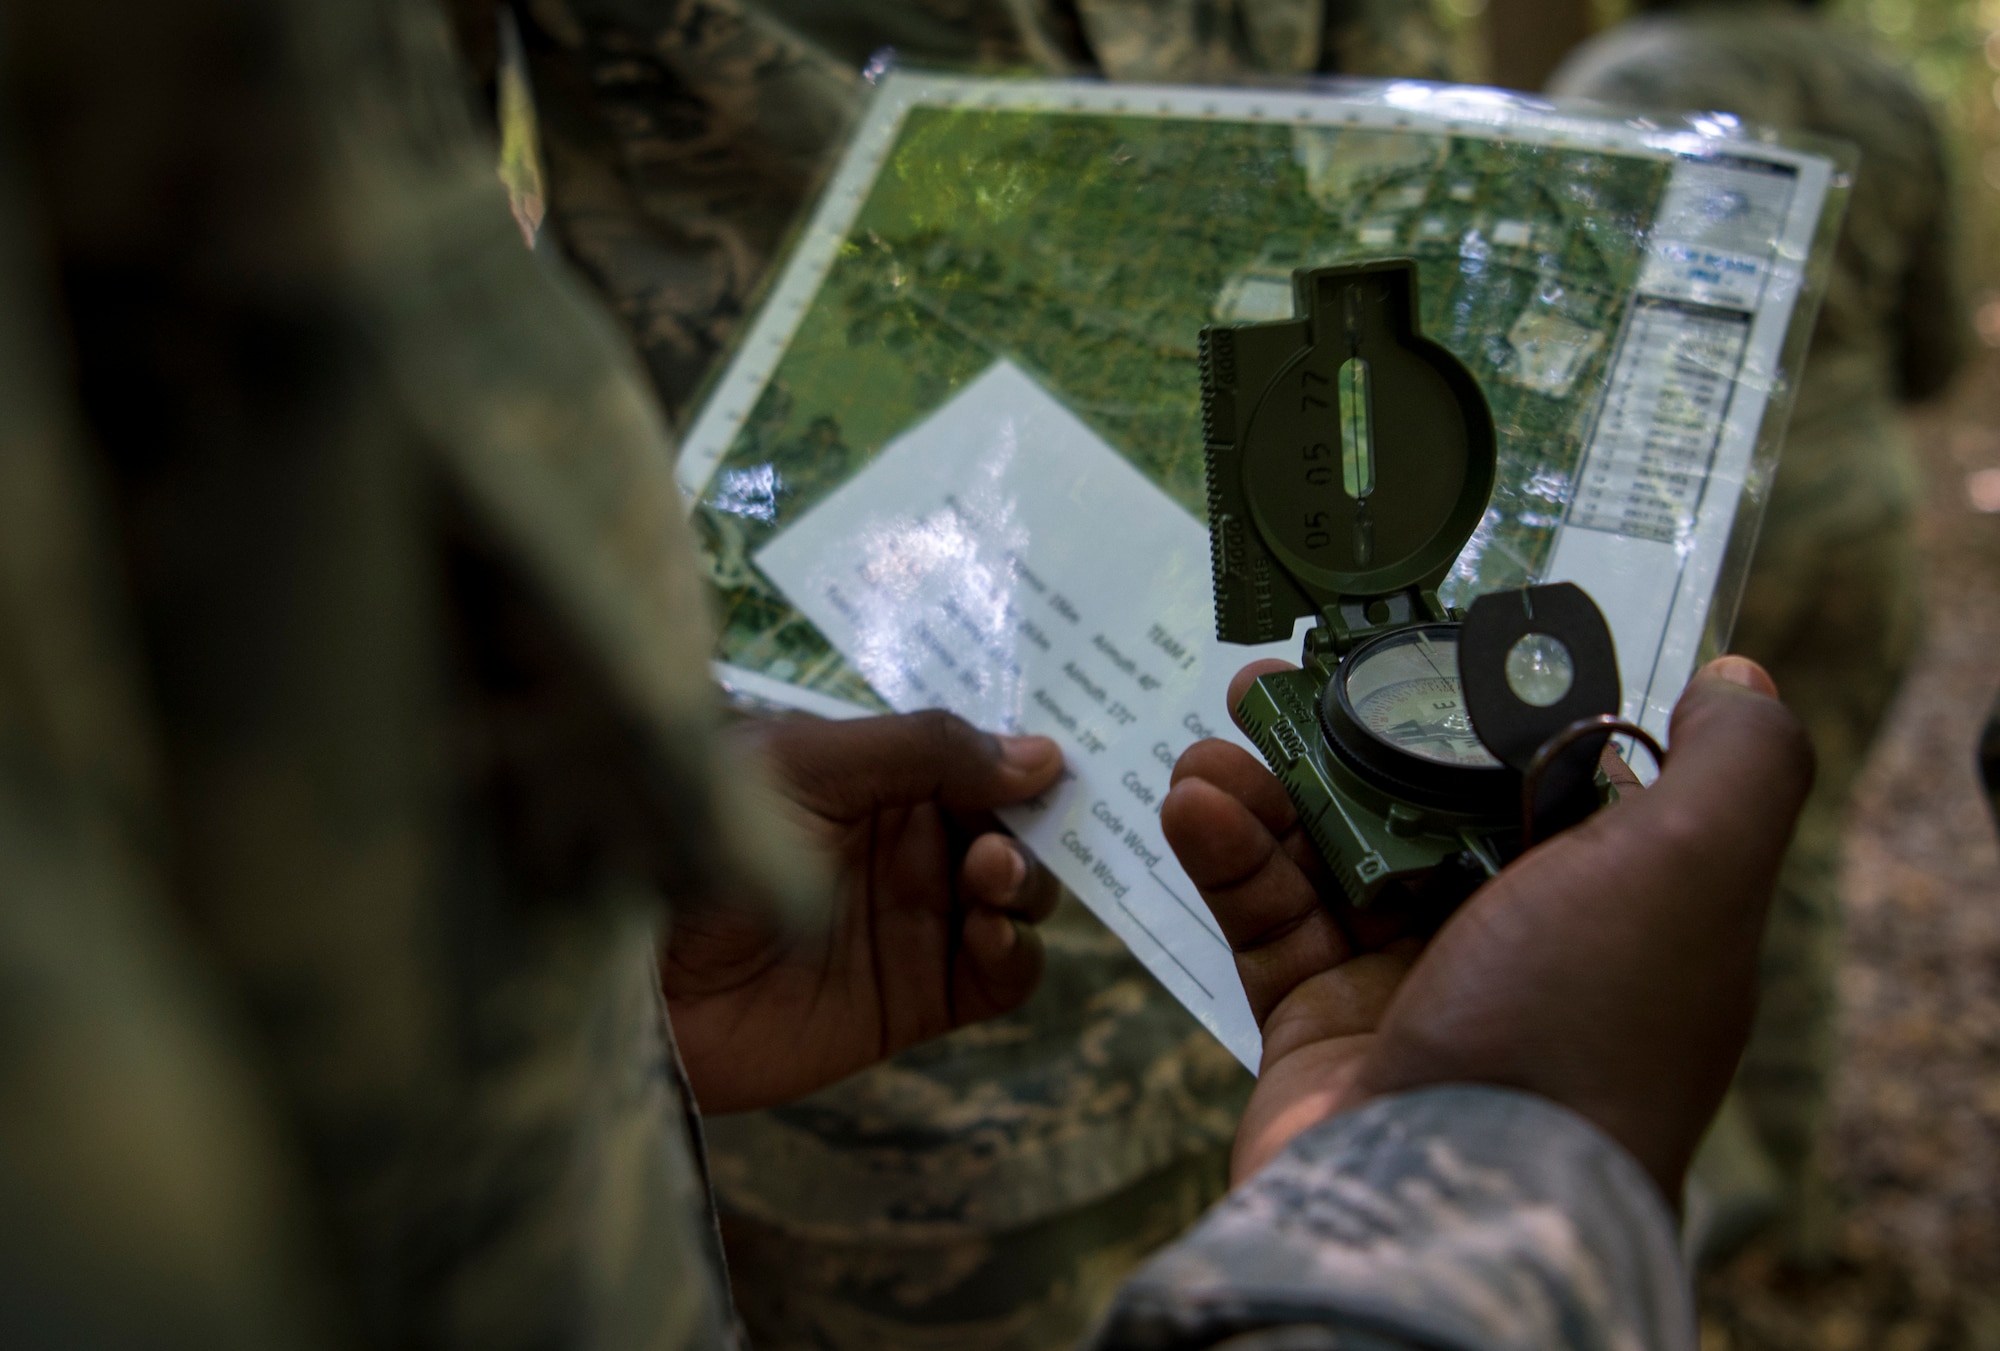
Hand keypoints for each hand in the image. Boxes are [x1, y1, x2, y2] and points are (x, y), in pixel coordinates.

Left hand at [662, 710, 1062, 1113]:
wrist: (633, 977)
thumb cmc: (700, 843)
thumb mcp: (807, 765)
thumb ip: (924, 751)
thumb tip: (1043, 755)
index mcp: (877, 775)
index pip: (980, 758)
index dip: (1027, 758)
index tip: (1066, 763)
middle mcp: (904, 844)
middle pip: (1014, 827)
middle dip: (1035, 825)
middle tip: (999, 837)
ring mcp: (914, 922)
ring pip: (1020, 897)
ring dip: (1029, 883)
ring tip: (991, 877)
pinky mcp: (915, 1000)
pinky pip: (1001, 977)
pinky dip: (1017, 955)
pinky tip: (988, 936)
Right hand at [1161, 657, 1811, 1200]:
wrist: (1444, 1208)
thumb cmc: (1578, 1028)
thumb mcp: (1695, 871)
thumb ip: (1737, 764)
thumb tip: (1739, 678)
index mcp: (1617, 905)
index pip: (1552, 776)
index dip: (1485, 701)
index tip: (1418, 633)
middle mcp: (1520, 946)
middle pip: (1423, 804)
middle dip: (1349, 731)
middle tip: (1280, 672)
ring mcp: (1413, 988)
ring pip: (1330, 855)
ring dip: (1268, 784)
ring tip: (1217, 732)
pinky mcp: (1320, 1029)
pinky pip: (1268, 921)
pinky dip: (1228, 856)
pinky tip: (1192, 799)